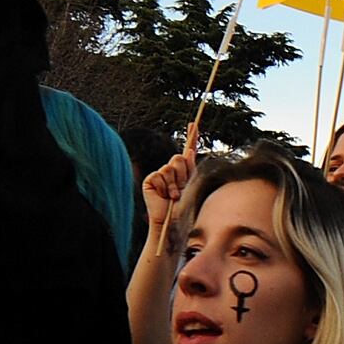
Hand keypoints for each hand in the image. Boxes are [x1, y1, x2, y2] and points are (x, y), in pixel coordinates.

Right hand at [140, 133, 198, 247]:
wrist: (172, 221)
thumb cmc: (183, 208)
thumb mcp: (190, 186)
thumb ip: (189, 168)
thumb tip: (189, 150)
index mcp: (184, 170)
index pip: (188, 149)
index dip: (191, 136)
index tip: (193, 123)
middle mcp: (171, 170)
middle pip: (178, 158)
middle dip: (182, 174)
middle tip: (181, 189)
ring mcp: (160, 174)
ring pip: (169, 167)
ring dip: (174, 184)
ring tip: (173, 196)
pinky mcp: (150, 180)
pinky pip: (158, 174)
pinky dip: (163, 186)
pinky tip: (164, 196)